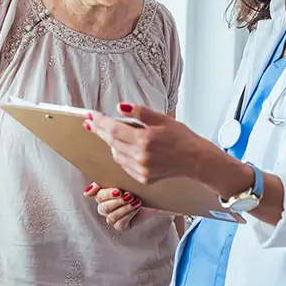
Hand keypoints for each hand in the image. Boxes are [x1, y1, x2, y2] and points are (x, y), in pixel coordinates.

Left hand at [84, 103, 204, 183]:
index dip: (99, 122)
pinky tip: (129, 148)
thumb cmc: (181, 137)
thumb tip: (120, 107)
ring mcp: (141, 169)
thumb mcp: (162, 118)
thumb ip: (139, 112)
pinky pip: (124, 165)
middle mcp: (141, 156)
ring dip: (112, 143)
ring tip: (117, 134)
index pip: (113, 129)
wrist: (195, 160)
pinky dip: (122, 155)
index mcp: (144, 139)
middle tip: (92, 122)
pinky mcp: (144, 178)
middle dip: (100, 130)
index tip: (90, 116)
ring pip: (116, 155)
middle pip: (111, 141)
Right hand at [84, 183, 148, 231]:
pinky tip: (136, 208)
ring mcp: (113, 217)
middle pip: (103, 207)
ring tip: (136, 201)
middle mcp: (105, 207)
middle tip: (129, 195)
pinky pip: (119, 224)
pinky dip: (128, 215)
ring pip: (111, 217)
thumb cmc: (137, 186)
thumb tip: (86, 193)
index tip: (119, 190)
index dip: (107, 194)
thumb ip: (101, 183)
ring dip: (124, 208)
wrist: (155, 194)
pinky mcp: (121, 226)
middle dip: (117, 202)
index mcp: (103, 195)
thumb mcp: (121, 180)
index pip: (98, 196)